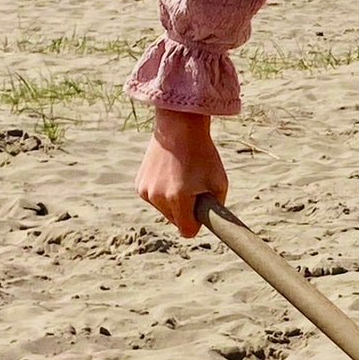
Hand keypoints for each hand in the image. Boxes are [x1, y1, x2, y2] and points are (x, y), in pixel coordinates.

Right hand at [135, 108, 227, 237]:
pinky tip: (169, 174)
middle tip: (194, 188)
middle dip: (186, 211)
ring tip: (181, 178)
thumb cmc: (203, 155)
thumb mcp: (219, 182)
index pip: (187, 231)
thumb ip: (217, 209)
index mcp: (178, 198)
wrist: (179, 128)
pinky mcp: (139, 186)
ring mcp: (145, 191)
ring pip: (165, 211)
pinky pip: (155, 199)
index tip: (202, 216)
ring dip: (174, 202)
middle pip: (176, 221)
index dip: (196, 225)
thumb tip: (213, 225)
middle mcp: (158, 197)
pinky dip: (163, 193)